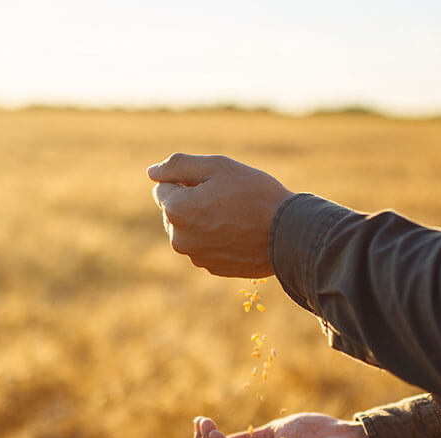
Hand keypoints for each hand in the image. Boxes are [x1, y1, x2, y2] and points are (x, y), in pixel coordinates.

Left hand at [148, 153, 293, 277]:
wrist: (289, 234)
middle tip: (227, 198)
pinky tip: (240, 232)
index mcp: (176, 210)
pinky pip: (205, 246)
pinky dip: (216, 237)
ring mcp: (195, 256)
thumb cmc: (255, 194)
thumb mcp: (217, 166)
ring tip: (235, 215)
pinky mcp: (212, 268)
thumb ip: (178, 165)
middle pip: (174, 210)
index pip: (163, 187)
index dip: (187, 180)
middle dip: (192, 201)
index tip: (214, 183)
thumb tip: (151, 173)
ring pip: (190, 229)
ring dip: (203, 219)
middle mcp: (179, 238)